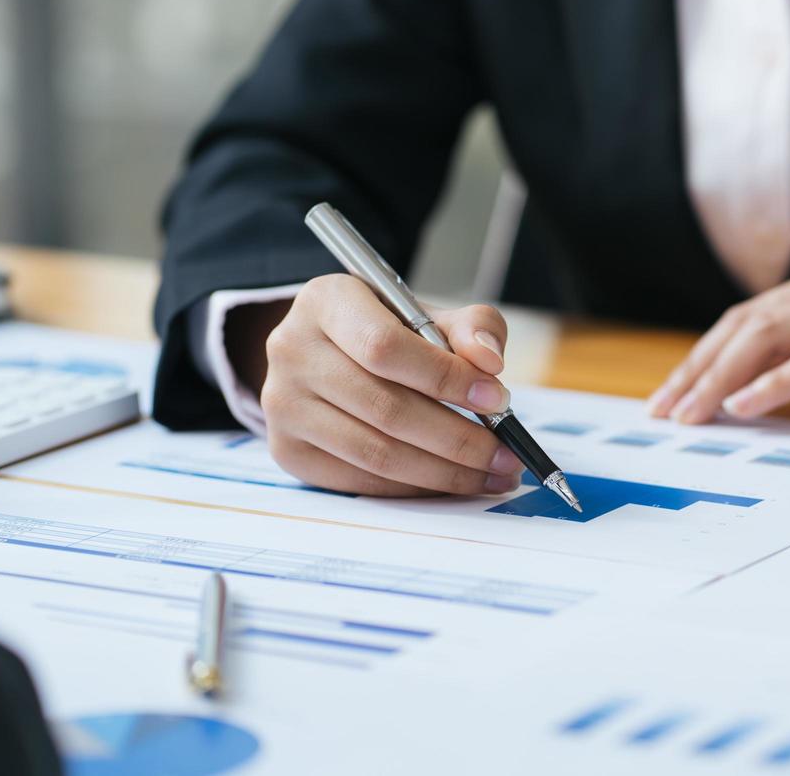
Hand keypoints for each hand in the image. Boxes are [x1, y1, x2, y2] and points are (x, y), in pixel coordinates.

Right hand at [237, 274, 524, 495]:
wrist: (331, 355)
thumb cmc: (390, 332)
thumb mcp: (430, 315)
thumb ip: (472, 329)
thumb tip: (490, 363)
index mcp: (326, 301)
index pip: (386, 348)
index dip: (446, 378)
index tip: (498, 399)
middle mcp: (292, 350)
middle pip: (385, 408)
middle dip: (459, 438)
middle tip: (507, 454)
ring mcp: (282, 404)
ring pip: (376, 453)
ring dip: (445, 473)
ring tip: (493, 474)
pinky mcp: (287, 450)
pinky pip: (361, 480)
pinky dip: (415, 487)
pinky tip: (453, 482)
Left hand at [648, 250, 789, 422]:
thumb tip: (762, 383)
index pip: (752, 314)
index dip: (705, 353)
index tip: (674, 392)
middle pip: (749, 321)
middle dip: (698, 368)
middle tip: (665, 411)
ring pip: (772, 336)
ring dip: (721, 378)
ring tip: (691, 415)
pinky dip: (774, 383)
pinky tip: (744, 407)